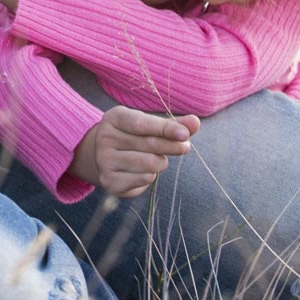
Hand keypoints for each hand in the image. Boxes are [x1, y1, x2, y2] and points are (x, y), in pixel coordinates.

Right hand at [72, 106, 200, 197]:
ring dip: (161, 162)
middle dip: (172, 146)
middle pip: (149, 144)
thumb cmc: (133, 136)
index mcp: (114, 118)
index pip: (142, 123)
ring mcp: (105, 161)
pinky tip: (144, 171)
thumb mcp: (149, 125)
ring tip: (157, 159)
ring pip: (149, 164)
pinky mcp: (109, 181)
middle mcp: (105, 138)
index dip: (165, 128)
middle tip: (185, 147)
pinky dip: (151, 176)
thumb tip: (195, 122)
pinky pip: (144, 179)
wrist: (104, 157)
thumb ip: (172, 124)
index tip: (185, 134)